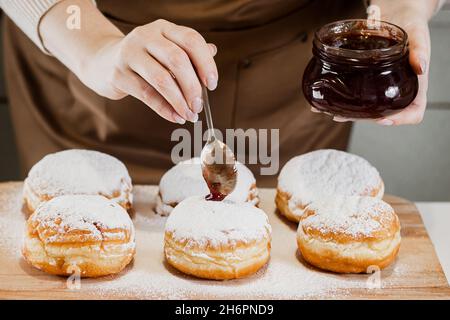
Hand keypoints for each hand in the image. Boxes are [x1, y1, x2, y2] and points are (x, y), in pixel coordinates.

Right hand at [80, 19, 217, 123]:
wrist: (103, 62)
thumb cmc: (143, 58)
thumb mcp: (165, 49)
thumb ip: (188, 51)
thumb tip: (213, 52)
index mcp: (163, 28)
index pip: (191, 40)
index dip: (206, 63)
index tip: (212, 84)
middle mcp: (146, 36)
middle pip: (177, 60)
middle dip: (193, 87)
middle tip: (199, 105)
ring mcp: (130, 54)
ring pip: (162, 79)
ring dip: (180, 101)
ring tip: (189, 115)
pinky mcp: (119, 74)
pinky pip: (147, 95)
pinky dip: (164, 109)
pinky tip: (175, 117)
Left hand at [312, 0, 435, 125]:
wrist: (397, 14)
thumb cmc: (412, 25)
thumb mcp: (419, 35)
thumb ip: (420, 50)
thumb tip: (421, 66)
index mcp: (413, 85)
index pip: (413, 112)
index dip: (400, 119)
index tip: (383, 119)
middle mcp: (396, 90)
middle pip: (384, 114)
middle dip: (363, 118)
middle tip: (343, 116)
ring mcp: (381, 87)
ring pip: (367, 107)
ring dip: (349, 112)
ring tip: (331, 111)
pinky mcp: (367, 80)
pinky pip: (356, 94)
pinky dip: (341, 99)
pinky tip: (326, 100)